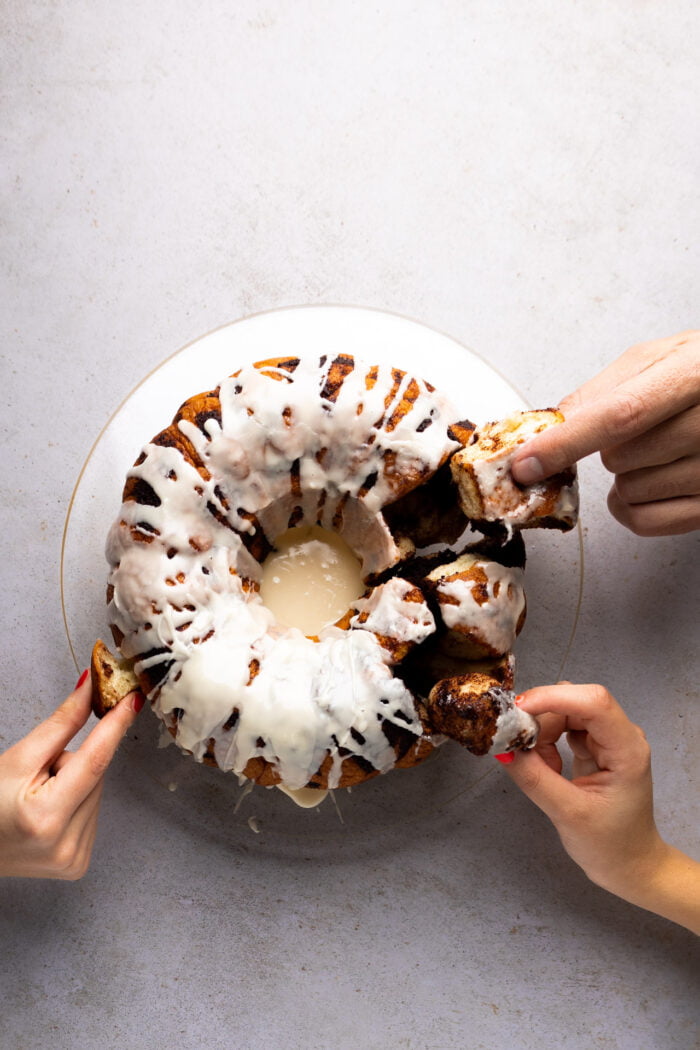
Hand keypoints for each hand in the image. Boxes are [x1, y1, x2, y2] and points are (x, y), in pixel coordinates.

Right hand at [0, 671, 142, 879]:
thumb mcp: (19, 758)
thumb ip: (61, 724)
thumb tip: (91, 688)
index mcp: (45, 817)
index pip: (95, 760)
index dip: (116, 725)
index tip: (134, 699)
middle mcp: (65, 845)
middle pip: (96, 777)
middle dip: (75, 763)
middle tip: (39, 776)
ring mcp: (73, 859)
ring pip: (97, 793)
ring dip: (76, 785)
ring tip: (39, 798)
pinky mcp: (78, 865)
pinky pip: (93, 814)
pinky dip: (77, 804)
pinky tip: (48, 814)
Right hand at [504, 683, 661, 890]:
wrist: (630, 865)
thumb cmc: (609, 845)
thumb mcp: (568, 814)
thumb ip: (534, 778)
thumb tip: (503, 747)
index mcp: (627, 748)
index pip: (593, 702)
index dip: (554, 697)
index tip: (517, 711)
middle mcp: (620, 734)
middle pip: (573, 702)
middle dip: (540, 719)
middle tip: (518, 749)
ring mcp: (607, 737)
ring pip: (563, 711)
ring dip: (541, 733)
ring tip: (541, 770)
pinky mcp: (594, 744)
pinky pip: (561, 726)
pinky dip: (545, 742)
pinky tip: (548, 768)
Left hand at [511, 330, 699, 535]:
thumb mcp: (656, 360)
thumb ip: (603, 390)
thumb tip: (551, 425)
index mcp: (694, 374)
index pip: (621, 415)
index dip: (567, 442)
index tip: (526, 463)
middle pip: (620, 458)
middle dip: (608, 449)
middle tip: (643, 428)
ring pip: (629, 492)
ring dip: (625, 477)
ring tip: (658, 449)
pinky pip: (646, 521)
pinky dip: (631, 508)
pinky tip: (649, 482)